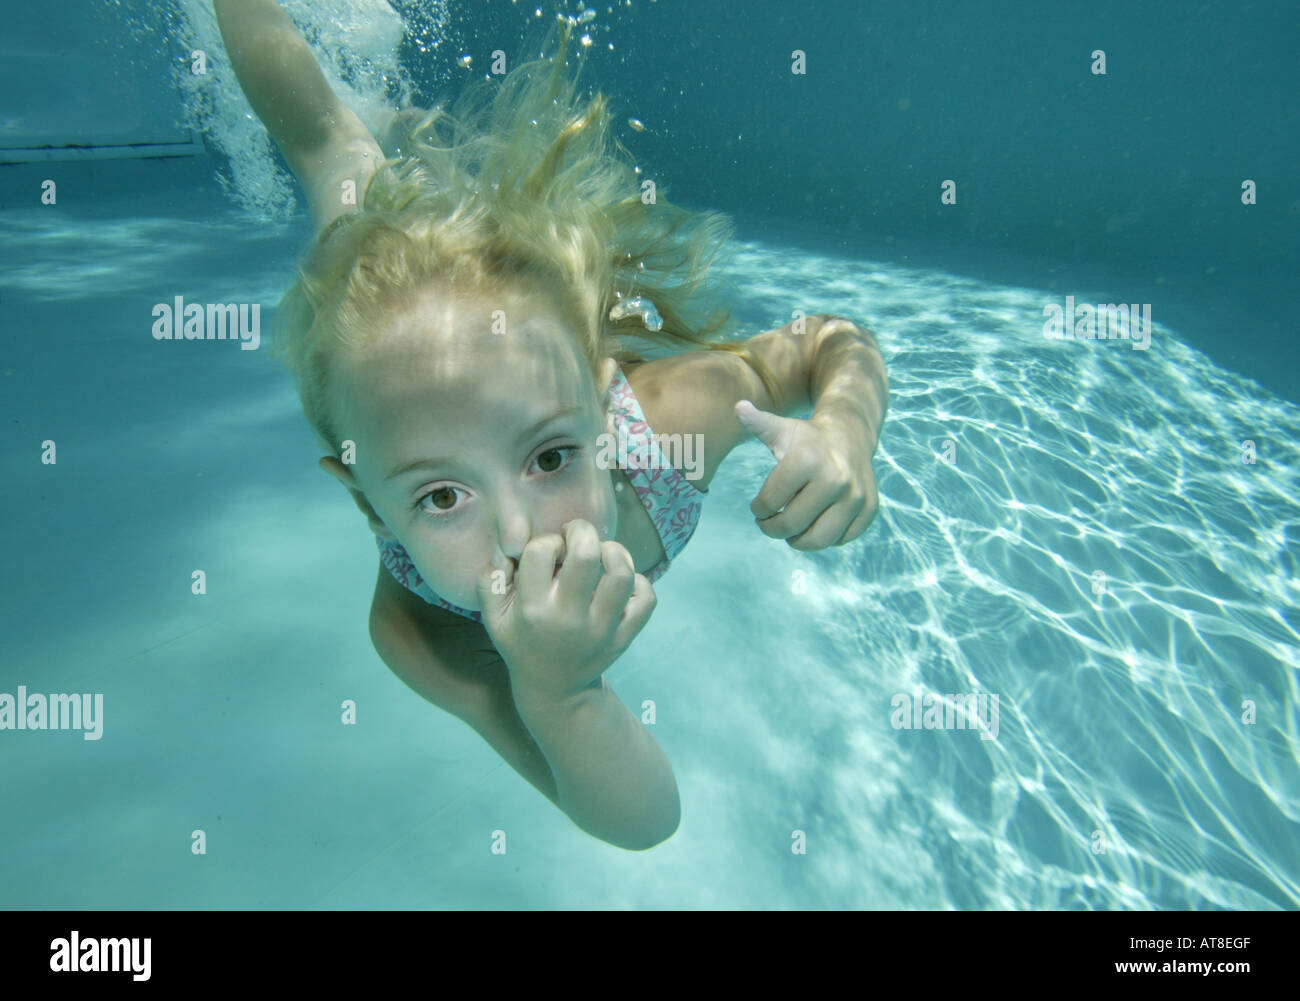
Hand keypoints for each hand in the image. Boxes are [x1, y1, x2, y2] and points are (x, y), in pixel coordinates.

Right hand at [476, 520, 656, 706]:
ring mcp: (600, 630)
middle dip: (582, 531)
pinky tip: (622, 582)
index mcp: (533, 610)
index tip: (549, 551)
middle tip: (577, 536)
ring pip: (622, 574)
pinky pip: (646, 599)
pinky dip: (640, 582)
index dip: (547, 540)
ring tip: (603, 552)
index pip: (541, 551)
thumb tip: (507, 550)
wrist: (555, 689)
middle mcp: (568, 618)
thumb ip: (489, 579)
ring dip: (615, 551)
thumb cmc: (522, 642)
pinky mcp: (623, 637)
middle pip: (586, 555)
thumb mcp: (493, 618)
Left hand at [735, 400, 878, 548]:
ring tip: (790, 531)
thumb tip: (738, 407)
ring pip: (819, 540)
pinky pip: (842, 539)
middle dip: (773, 529)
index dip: (758, 509)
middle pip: (792, 525)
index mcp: (807, 460)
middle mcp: (835, 479)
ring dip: (798, 540)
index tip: (758, 507)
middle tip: (769, 524)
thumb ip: (758, 423)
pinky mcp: (869, 509)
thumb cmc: (806, 438)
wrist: (850, 434)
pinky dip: (826, 538)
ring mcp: (856, 496)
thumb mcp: (781, 429)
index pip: (770, 503)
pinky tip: (816, 524)